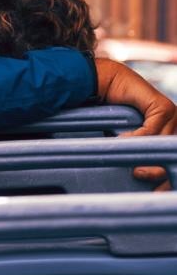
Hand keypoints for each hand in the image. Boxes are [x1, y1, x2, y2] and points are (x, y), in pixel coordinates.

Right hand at [95, 57, 176, 188]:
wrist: (104, 82)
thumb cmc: (114, 111)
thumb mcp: (130, 138)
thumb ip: (137, 152)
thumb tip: (137, 178)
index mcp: (170, 131)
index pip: (172, 157)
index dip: (167, 178)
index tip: (156, 192)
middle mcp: (175, 122)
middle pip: (173, 154)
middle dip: (162, 174)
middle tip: (144, 182)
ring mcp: (171, 114)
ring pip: (164, 146)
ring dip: (150, 161)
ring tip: (134, 170)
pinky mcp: (162, 107)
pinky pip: (153, 131)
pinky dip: (138, 139)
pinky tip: (121, 140)